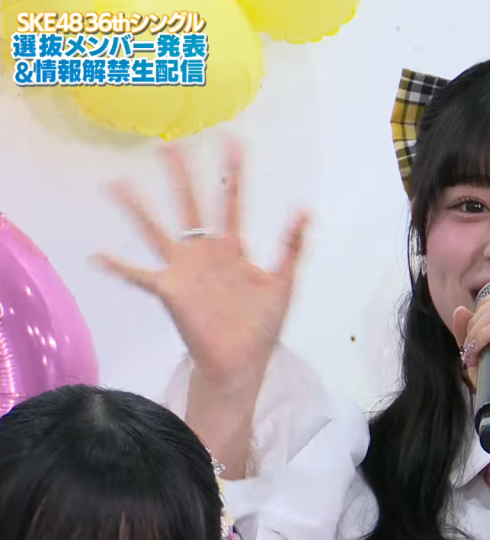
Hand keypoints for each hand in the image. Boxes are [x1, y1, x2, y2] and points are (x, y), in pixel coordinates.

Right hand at [94, 140, 309, 394]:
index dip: (234, 174)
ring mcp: (185, 270)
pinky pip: (140, 276)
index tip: (233, 142)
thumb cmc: (261, 325)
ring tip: (118, 182)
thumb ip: (292, 247)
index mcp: (233, 248)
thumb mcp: (283, 283)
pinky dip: (120, 267)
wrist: (241, 362)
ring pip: (157, 231)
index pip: (232, 202)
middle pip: (191, 205)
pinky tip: (98, 255)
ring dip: (139, 209)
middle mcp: (205, 253)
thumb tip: (306, 210)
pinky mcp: (170, 292)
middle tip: (170, 143)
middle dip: (182, 175)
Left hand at [452, 281, 489, 447]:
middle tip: (470, 346)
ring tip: (473, 351)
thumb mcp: (489, 359)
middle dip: (479, 316)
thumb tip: (460, 309)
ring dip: (479, 326)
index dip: (487, 306)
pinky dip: (485, 333)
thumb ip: (475, 334)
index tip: (475, 335)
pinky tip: (478, 350)